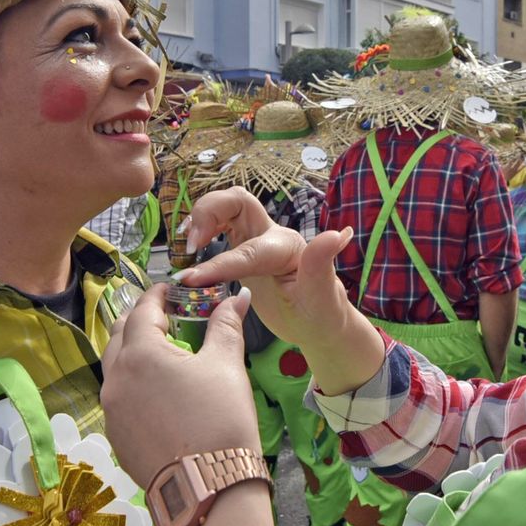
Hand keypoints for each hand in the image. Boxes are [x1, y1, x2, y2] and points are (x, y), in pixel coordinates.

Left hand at [100, 283, 275, 525]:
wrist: (209, 488)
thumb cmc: (220, 419)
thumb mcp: (226, 366)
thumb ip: (226, 325)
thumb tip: (236, 297)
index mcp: (141, 353)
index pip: (143, 310)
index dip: (157, 295)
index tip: (170, 289)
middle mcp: (116, 378)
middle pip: (120, 335)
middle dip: (140, 320)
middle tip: (164, 317)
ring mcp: (111, 410)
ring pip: (115, 368)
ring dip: (133, 352)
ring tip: (159, 353)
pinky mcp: (115, 436)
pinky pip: (118, 398)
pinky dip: (132, 384)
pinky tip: (156, 392)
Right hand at [177, 188, 385, 394]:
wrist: (319, 324)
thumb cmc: (321, 315)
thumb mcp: (322, 298)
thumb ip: (321, 266)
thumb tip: (338, 234)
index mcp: (287, 248)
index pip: (246, 251)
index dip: (218, 263)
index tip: (191, 280)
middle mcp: (271, 235)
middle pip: (237, 200)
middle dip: (208, 212)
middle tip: (189, 246)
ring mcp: (256, 238)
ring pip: (225, 207)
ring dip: (201, 218)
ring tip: (186, 247)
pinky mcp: (244, 247)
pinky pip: (219, 225)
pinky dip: (201, 229)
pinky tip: (190, 248)